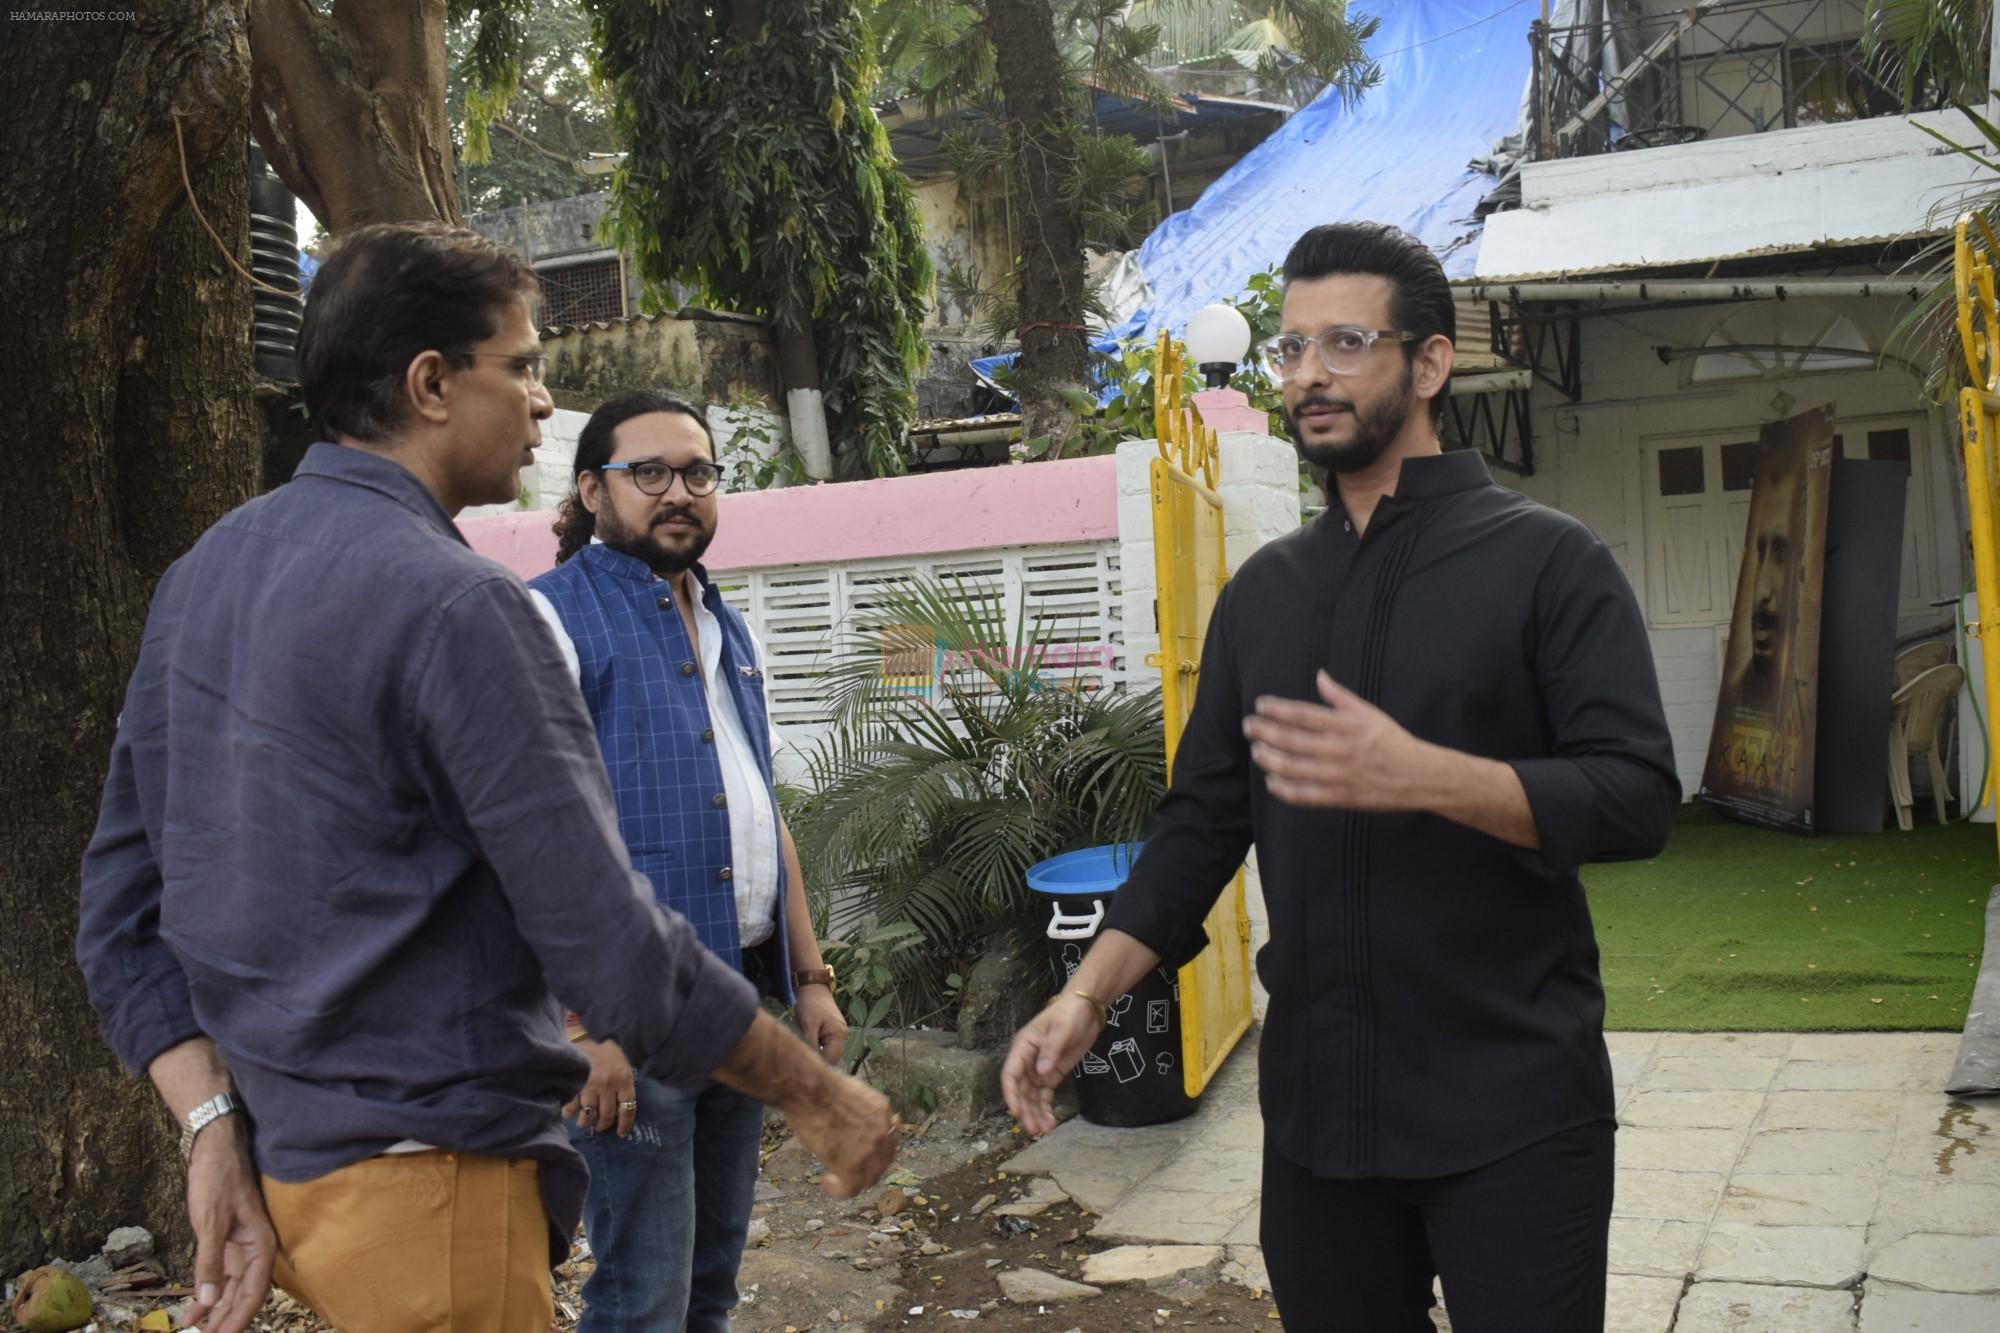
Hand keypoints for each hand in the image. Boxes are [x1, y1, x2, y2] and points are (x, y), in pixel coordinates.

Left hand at [183, 1117, 275, 1332]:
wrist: (214, 1146)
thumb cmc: (218, 1178)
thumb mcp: (211, 1221)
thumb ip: (210, 1262)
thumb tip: (209, 1300)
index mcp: (261, 1244)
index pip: (254, 1293)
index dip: (238, 1319)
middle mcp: (255, 1250)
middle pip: (244, 1296)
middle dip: (226, 1321)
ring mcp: (240, 1247)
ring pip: (232, 1290)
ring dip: (216, 1313)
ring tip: (197, 1332)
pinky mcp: (226, 1243)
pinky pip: (220, 1277)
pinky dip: (207, 1295)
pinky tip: (192, 1312)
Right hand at [561, 1038, 637, 1137]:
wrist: (583, 1037)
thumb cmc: (604, 1051)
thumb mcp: (621, 1062)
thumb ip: (623, 1082)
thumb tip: (623, 1106)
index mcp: (624, 1079)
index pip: (627, 1109)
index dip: (625, 1124)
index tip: (621, 1133)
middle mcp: (608, 1085)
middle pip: (607, 1116)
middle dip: (603, 1125)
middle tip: (600, 1126)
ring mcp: (589, 1087)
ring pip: (588, 1116)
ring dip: (586, 1123)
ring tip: (585, 1122)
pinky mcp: (573, 1086)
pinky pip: (571, 1109)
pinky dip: (570, 1113)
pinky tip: (571, 1112)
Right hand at [784, 1068, 898, 1198]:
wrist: (809, 1091)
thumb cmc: (820, 1087)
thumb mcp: (851, 1093)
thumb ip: (859, 1112)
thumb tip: (852, 1124)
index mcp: (882, 1112)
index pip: (887, 1140)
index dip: (875, 1151)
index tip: (861, 1155)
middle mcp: (882, 1132)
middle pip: (882, 1162)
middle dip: (866, 1169)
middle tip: (847, 1172)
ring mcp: (869, 1150)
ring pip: (869, 1178)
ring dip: (852, 1181)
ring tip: (832, 1179)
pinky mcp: (852, 1165)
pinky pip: (851, 1188)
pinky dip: (839, 1191)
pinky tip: (826, 1184)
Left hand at [794, 982, 847, 1063]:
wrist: (812, 987)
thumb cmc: (810, 1004)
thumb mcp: (808, 1025)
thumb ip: (811, 1045)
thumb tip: (810, 1063)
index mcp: (839, 1035)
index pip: (830, 1060)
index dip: (816, 1066)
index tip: (800, 1067)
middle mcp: (842, 1036)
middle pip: (831, 1058)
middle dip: (816, 1061)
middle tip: (799, 1061)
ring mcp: (838, 1034)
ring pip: (827, 1053)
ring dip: (816, 1054)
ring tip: (802, 1052)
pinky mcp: (832, 1032)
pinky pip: (825, 1046)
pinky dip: (816, 1047)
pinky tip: (806, 1044)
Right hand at [1001, 993, 1101, 1136]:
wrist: (1086, 1009)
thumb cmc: (1070, 1013)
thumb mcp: (1062, 1029)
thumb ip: (1051, 1050)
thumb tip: (1041, 1073)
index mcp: (1023, 1047)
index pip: (1011, 1074)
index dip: (1011, 1094)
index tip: (1015, 1111)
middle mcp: (1027, 1061)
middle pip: (1021, 1090)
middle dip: (1025, 1110)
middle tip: (1033, 1129)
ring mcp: (1039, 1070)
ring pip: (1031, 1097)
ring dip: (1035, 1113)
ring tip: (1044, 1130)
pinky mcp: (1051, 1075)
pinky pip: (1044, 1096)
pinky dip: (1046, 1109)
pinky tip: (1050, 1122)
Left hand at [1243, 670, 1432, 809]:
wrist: (1419, 776)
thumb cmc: (1392, 741)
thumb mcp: (1369, 713)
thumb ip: (1340, 696)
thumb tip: (1320, 675)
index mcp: (1346, 725)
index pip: (1304, 715)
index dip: (1278, 709)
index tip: (1260, 705)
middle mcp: (1339, 749)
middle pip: (1292, 740)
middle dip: (1266, 732)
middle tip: (1249, 726)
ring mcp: (1338, 775)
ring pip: (1294, 767)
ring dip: (1269, 758)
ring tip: (1256, 751)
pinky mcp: (1340, 797)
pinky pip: (1305, 795)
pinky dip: (1285, 789)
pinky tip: (1272, 781)